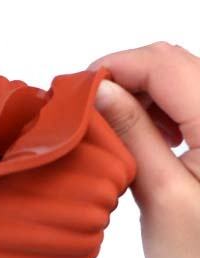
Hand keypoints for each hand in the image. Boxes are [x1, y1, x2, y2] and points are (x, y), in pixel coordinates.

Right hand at [89, 41, 199, 257]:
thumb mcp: (160, 194)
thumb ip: (131, 134)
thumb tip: (97, 90)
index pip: (162, 65)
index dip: (112, 68)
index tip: (71, 95)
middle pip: (173, 63)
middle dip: (123, 78)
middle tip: (84, 113)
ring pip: (181, 78)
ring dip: (139, 94)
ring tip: (110, 130)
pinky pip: (191, 102)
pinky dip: (159, 110)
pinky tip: (143, 138)